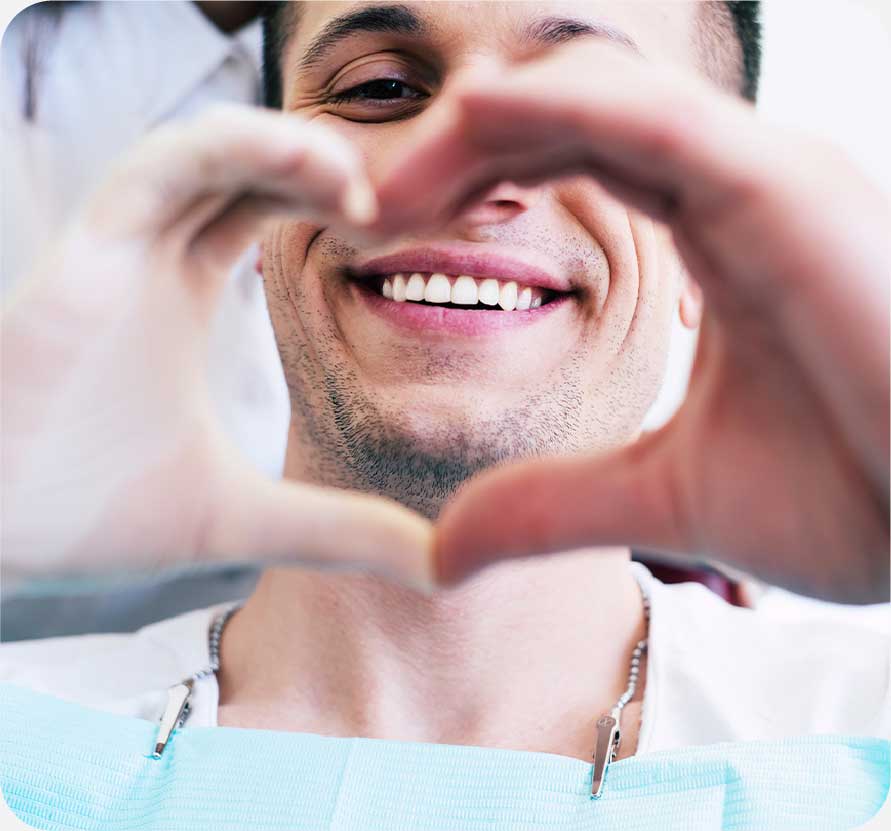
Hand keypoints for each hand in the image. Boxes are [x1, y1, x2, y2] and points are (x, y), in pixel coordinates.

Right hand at [2, 106, 431, 586]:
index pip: (268, 205)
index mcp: (185, 289)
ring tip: (359, 185)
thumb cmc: (97, 517)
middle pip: (249, 164)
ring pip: (209, 150)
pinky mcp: (84, 254)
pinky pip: (158, 168)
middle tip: (400, 203)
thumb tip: (443, 568)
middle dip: (325, 165)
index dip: (332, 197)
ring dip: (289, 146)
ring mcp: (118, 247)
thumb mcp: (250, 519)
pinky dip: (228, 149)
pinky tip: (305, 166)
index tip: (405, 226)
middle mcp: (153, 255)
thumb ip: (341, 532)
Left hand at [376, 42, 889, 602]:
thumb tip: (443, 551)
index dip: (472, 184)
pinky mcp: (786, 190)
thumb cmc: (854, 496)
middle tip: (371, 207)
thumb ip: (552, 504)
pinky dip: (561, 109)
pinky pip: (655, 118)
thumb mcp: (662, 497)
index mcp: (713, 231)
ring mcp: (764, 176)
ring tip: (393, 186)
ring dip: (483, 125)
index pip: (569, 162)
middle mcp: (736, 184)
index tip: (390, 232)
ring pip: (597, 98)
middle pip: (565, 119)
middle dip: (458, 152)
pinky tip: (476, 117)